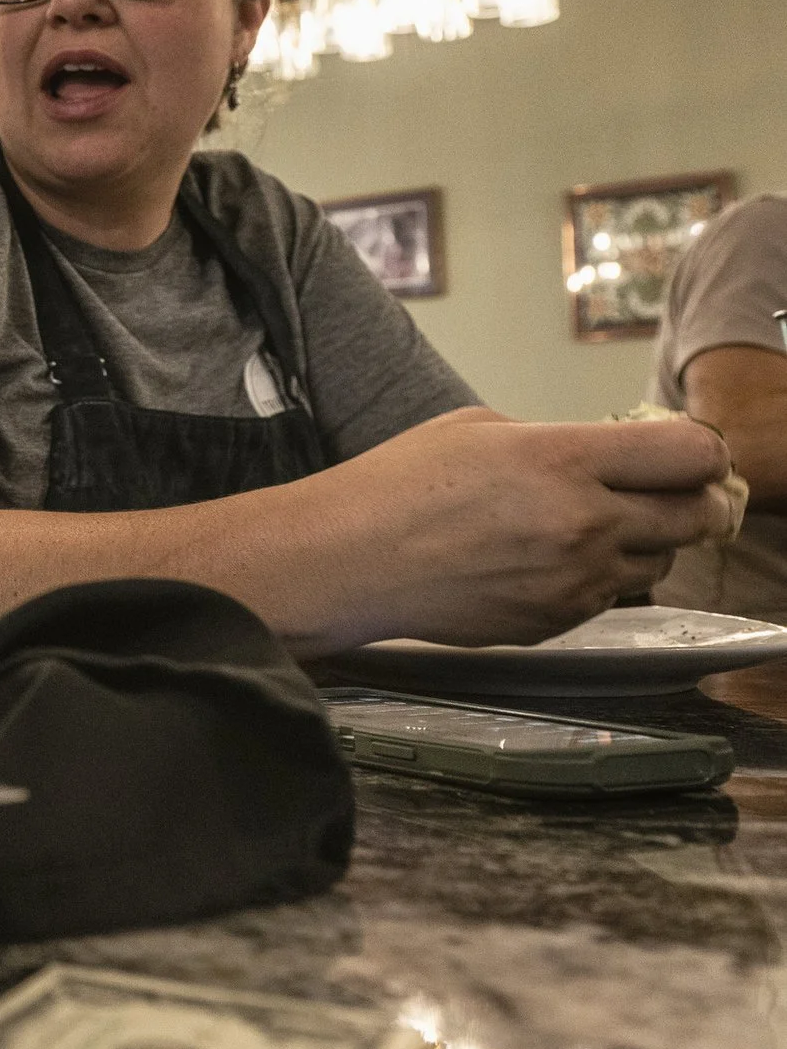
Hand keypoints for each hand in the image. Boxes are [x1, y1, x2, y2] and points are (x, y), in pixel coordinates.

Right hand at [315, 407, 735, 647]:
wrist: (348, 562)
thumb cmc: (397, 485)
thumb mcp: (478, 427)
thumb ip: (555, 439)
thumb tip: (604, 455)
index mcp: (563, 460)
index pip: (692, 455)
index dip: (699, 453)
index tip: (682, 455)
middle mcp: (584, 523)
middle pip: (697, 516)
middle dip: (689, 501)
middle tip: (663, 492)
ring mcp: (575, 580)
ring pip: (659, 562)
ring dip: (641, 542)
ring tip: (588, 526)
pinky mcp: (557, 621)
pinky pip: (609, 596)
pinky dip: (595, 576)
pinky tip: (543, 558)